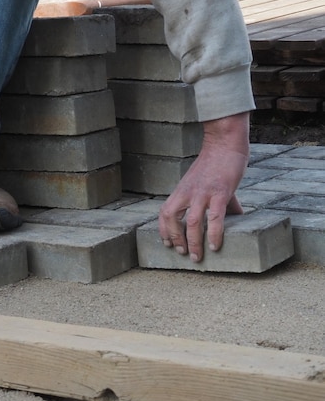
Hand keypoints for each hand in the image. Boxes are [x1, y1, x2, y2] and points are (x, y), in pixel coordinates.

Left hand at [158, 112, 249, 261]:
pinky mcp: (220, 192)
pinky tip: (215, 246)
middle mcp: (188, 192)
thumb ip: (217, 201)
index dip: (163, 229)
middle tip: (181, 253)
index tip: (167, 243)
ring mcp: (203, 193)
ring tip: (196, 256)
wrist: (225, 144)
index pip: (164, 212)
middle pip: (172, 218)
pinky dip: (214, 234)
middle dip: (175, 238)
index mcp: (182, 190)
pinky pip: (215, 218)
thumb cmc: (217, 164)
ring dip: (192, 242)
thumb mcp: (207, 184)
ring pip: (192, 222)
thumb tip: (236, 215)